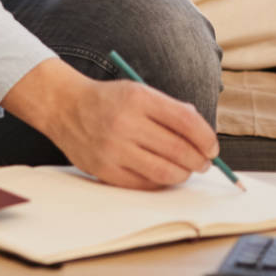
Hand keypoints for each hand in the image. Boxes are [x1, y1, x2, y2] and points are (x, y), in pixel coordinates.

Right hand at [2, 59, 218, 189]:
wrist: (63, 106)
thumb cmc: (108, 100)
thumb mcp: (138, 91)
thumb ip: (171, 110)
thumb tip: (204, 139)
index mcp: (137, 98)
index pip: (187, 123)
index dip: (207, 138)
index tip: (212, 147)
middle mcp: (124, 123)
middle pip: (180, 151)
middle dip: (199, 160)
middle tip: (202, 162)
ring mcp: (113, 148)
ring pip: (166, 172)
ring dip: (183, 174)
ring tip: (184, 169)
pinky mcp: (105, 169)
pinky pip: (145, 184)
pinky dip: (160, 181)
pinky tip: (160, 172)